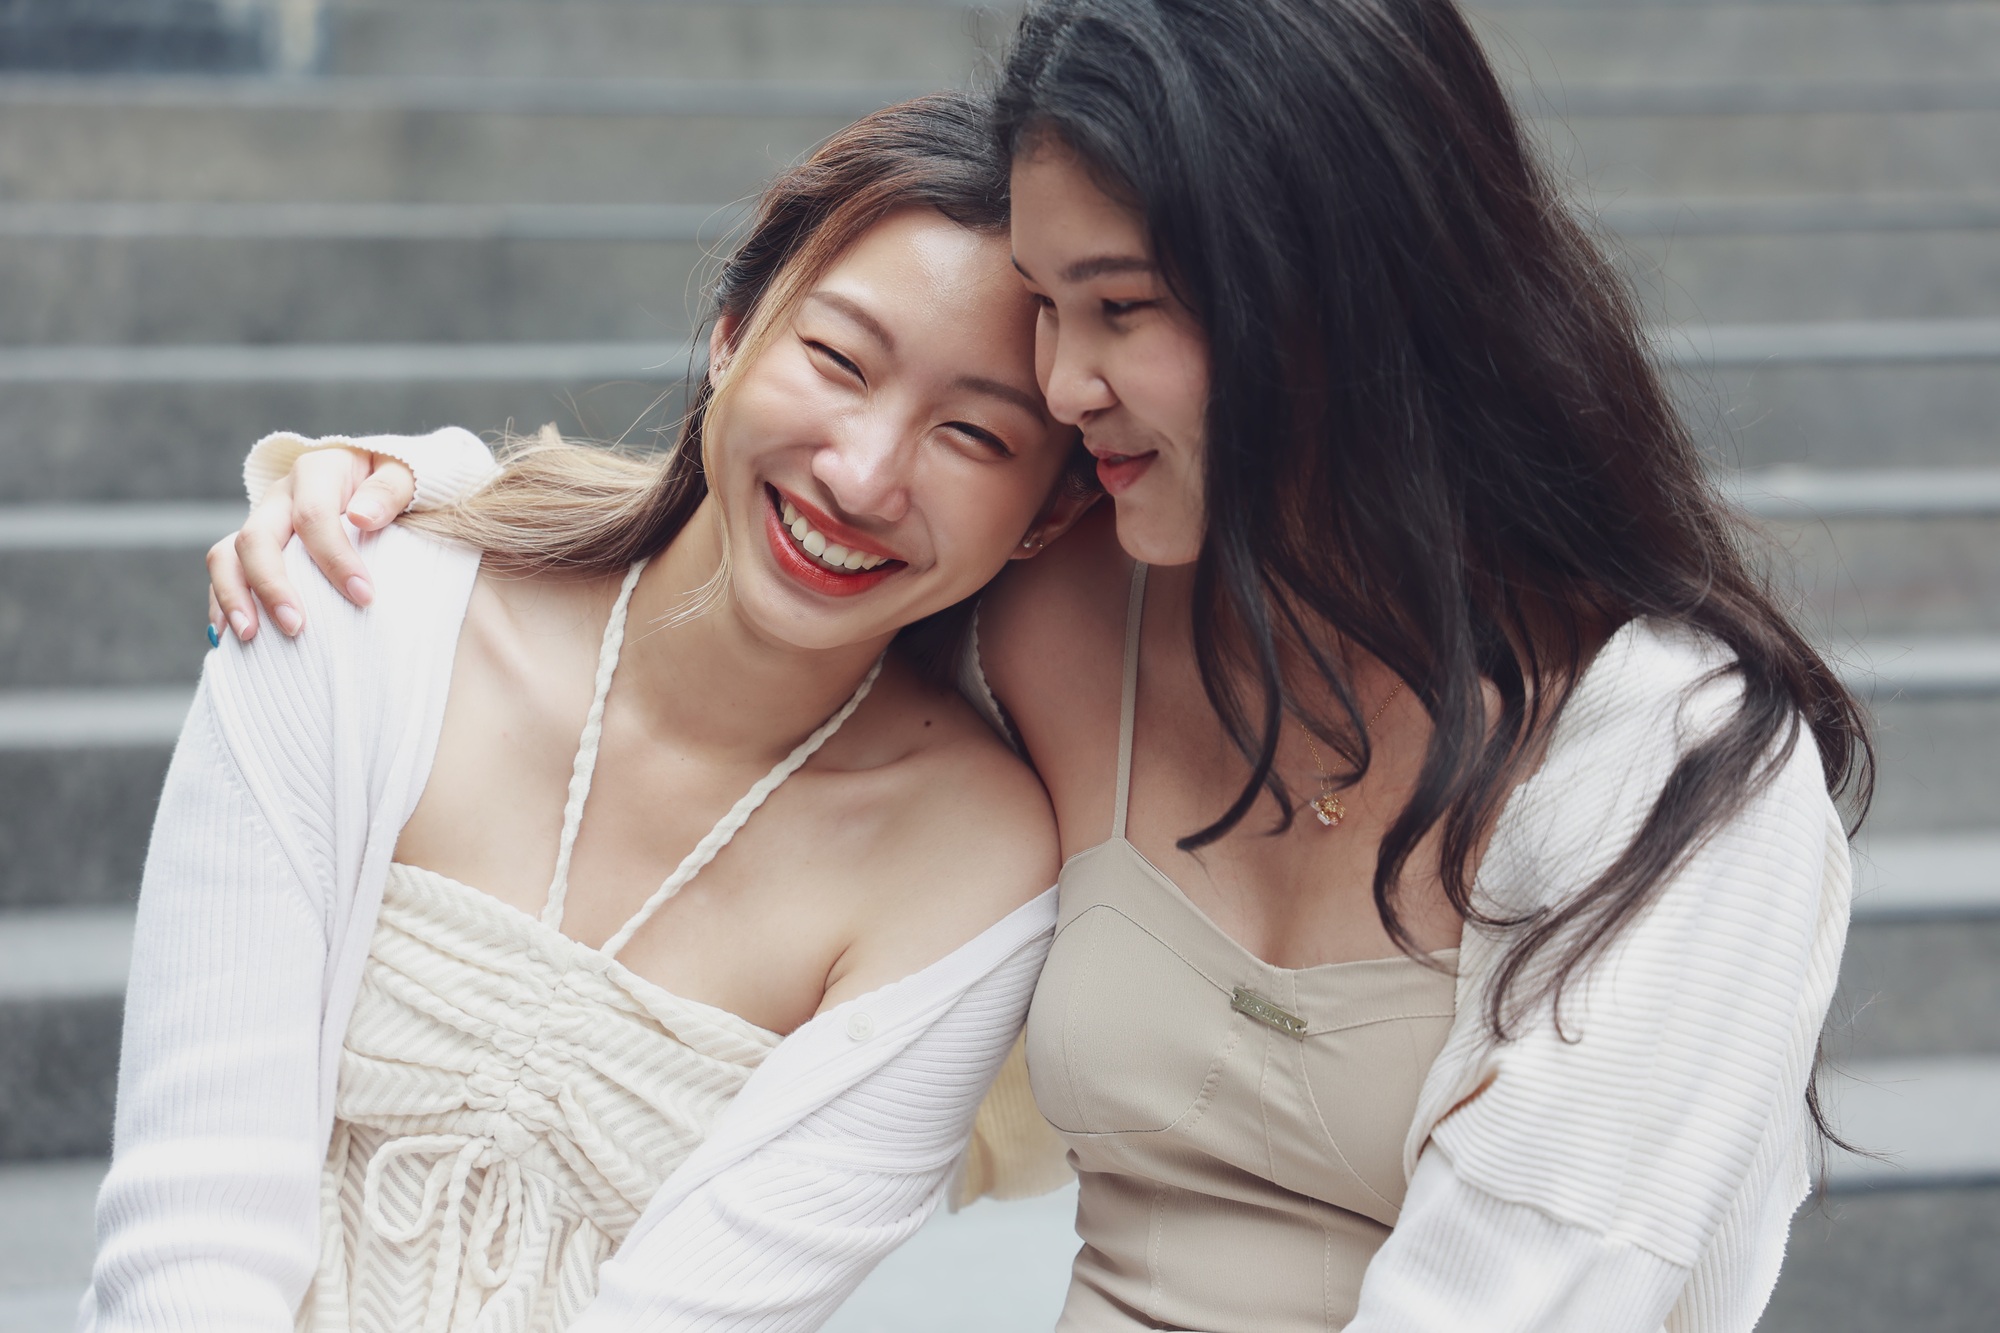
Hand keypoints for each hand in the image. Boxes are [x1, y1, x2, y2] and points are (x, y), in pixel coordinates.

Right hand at [207, 449, 415, 639]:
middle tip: (295, 626)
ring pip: (227, 555)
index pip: (314, 516)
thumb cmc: (394, 483)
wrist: (376, 478)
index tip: (364, 597)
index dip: (336, 558)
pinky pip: (225, 572)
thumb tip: (362, 516)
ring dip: (233, 597)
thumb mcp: (405, 474)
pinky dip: (222, 603)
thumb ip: (390, 490)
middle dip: (271, 585)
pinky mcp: (254, 546)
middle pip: (256, 537)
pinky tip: (228, 638)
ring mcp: (262, 520)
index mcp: (317, 472)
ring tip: (249, 637)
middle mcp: (281, 495)